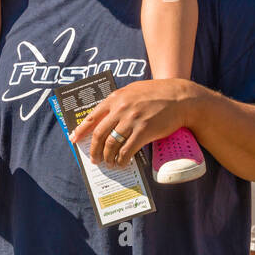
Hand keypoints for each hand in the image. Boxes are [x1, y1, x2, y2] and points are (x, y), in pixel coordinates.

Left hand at [68, 79, 195, 167]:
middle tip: (94, 159)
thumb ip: (119, 101)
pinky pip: (127, 150)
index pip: (92, 117)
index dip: (81, 130)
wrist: (180, 97)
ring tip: (109, 163)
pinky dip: (122, 160)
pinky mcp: (144, 131)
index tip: (74, 139)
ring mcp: (132, 120)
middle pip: (99, 134)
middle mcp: (121, 109)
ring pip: (111, 144)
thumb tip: (105, 116)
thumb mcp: (133, 91)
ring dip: (107, 157)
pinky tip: (121, 163)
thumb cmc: (157, 93)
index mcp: (115, 98)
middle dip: (94, 149)